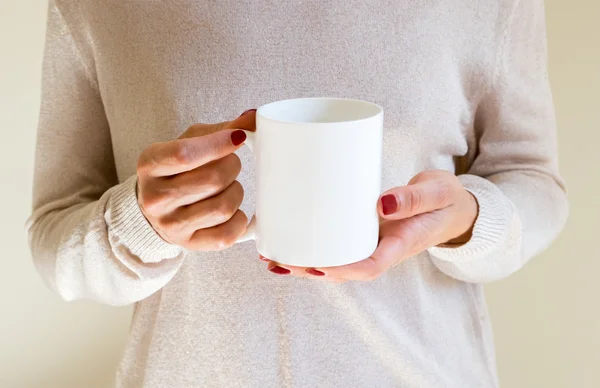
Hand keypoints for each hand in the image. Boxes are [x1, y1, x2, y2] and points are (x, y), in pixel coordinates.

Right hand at [137, 109, 255, 250]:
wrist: (154, 209)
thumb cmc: (178, 169)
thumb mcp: (188, 142)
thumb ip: (220, 130)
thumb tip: (252, 118)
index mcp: (150, 164)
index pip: (185, 154)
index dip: (219, 144)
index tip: (239, 138)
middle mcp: (155, 198)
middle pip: (212, 180)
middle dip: (232, 167)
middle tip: (231, 164)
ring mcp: (171, 225)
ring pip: (223, 208)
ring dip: (236, 193)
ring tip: (229, 187)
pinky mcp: (189, 244)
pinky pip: (227, 235)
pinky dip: (239, 220)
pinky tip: (232, 211)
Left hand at [260, 170, 477, 281]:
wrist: (453, 205)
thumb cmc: (447, 200)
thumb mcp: (438, 193)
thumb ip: (414, 198)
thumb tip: (382, 204)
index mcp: (401, 245)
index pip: (368, 266)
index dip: (340, 270)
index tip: (314, 267)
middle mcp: (382, 248)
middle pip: (341, 268)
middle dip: (308, 269)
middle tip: (277, 261)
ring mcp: (371, 241)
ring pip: (335, 258)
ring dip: (304, 260)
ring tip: (272, 254)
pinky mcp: (363, 229)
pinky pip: (337, 242)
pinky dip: (314, 243)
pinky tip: (290, 238)